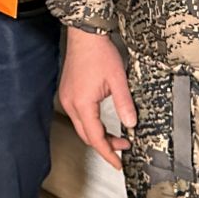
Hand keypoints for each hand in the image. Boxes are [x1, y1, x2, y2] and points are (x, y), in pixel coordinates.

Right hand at [58, 28, 135, 168]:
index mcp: (82, 104)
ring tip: (115, 136)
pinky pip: (79, 116)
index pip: (95, 138)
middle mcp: (71, 103)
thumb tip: (131, 123)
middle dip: (104, 145)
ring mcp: (67, 98)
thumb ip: (124, 104)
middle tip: (122, 147)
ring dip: (98, 134)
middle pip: (87, 135)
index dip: (107, 153)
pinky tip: (102, 122)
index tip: (117, 163)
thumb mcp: (118, 80)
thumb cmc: (99, 53)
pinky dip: (91, 123)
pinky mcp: (68, 92)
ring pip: (82, 126)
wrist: (84, 35)